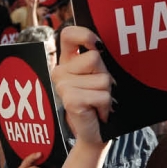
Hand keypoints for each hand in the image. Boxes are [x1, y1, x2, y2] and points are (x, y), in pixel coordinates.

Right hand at [51, 26, 112, 144]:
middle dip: (105, 75)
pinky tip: (97, 112)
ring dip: (107, 93)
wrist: (94, 133)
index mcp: (66, 61)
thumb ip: (98, 59)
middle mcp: (60, 71)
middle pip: (95, 58)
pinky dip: (106, 106)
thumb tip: (103, 47)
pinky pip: (102, 95)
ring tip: (98, 103)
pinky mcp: (70, 100)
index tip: (97, 46)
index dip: (85, 35)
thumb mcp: (99, 75)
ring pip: (103, 78)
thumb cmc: (99, 102)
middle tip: (99, 90)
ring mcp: (62, 86)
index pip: (68, 34)